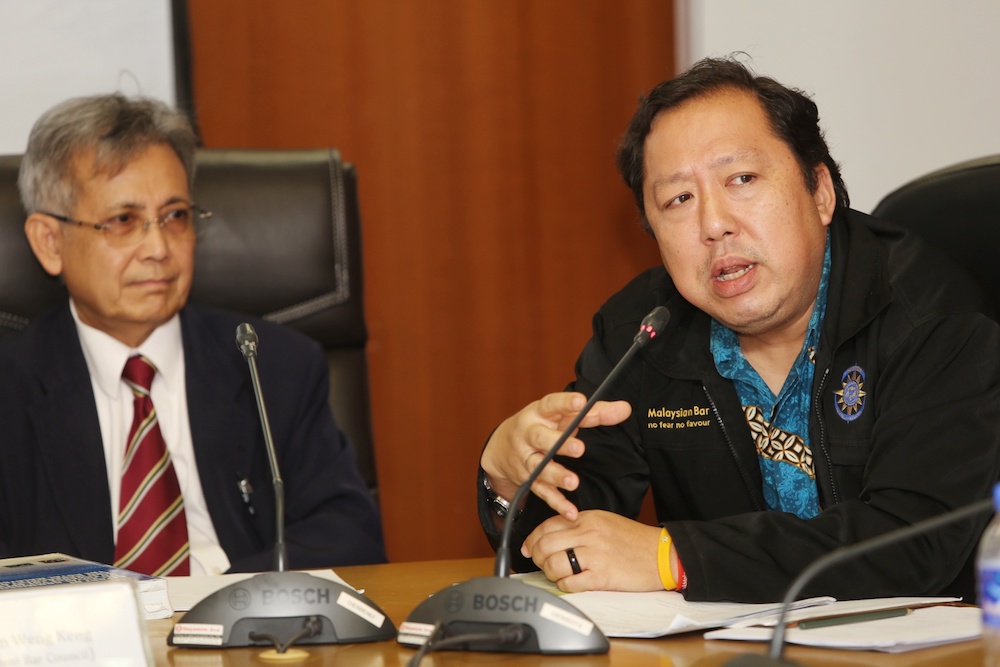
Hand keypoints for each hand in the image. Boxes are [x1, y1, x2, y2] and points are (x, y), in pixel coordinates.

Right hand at [481, 392, 630, 519]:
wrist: (500, 449)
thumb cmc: (541, 427)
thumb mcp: (562, 416)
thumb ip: (595, 413)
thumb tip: (625, 408)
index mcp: (539, 414)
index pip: (551, 405)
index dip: (565, 403)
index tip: (581, 401)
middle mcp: (529, 434)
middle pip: (540, 438)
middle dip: (558, 444)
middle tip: (579, 448)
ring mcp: (526, 459)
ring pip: (538, 468)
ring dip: (556, 475)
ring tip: (573, 482)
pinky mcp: (528, 480)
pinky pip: (542, 492)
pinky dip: (556, 503)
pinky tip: (570, 512)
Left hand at [520, 510, 661, 591]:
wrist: (661, 554)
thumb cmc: (634, 540)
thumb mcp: (604, 522)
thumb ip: (579, 526)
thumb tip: (552, 536)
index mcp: (587, 519)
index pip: (547, 526)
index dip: (532, 539)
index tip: (528, 548)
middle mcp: (588, 534)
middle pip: (544, 545)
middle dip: (536, 557)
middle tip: (541, 563)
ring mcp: (594, 555)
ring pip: (553, 564)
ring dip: (549, 573)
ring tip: (557, 575)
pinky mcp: (602, 577)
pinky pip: (570, 583)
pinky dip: (564, 585)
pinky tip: (570, 583)